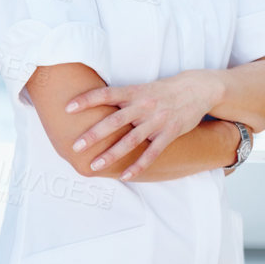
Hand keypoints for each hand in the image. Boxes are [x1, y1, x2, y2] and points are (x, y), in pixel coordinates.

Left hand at [68, 70, 224, 179]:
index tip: (67, 108)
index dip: (86, 100)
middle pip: (114, 121)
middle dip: (94, 135)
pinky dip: (138, 165)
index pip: (105, 94)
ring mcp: (157, 121)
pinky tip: (124, 175)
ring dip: (112, 154)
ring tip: (94, 166)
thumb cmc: (161, 90)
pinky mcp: (170, 133)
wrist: (197, 89)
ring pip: (131, 140)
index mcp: (134, 92)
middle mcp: (143, 106)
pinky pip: (152, 153)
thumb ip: (120, 97)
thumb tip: (91, 102)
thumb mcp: (140, 87)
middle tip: (75, 146)